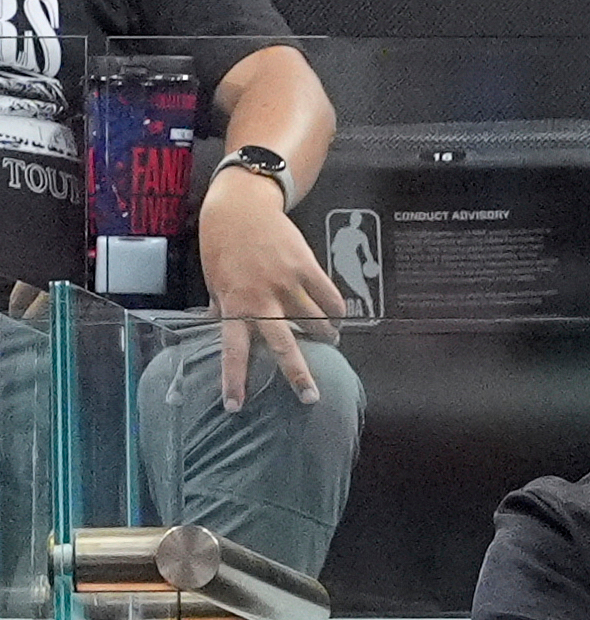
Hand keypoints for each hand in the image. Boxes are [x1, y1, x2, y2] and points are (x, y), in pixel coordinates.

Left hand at [197, 168, 343, 412]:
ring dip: (326, 337)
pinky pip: (330, 298)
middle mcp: (261, 298)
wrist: (241, 205)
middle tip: (311, 398)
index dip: (234, 380)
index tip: (235, 407)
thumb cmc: (222, 242)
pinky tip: (338, 318)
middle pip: (282, 345)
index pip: (232, 350)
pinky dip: (337, 311)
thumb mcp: (215, 277)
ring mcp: (286, 282)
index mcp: (235, 304)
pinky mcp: (306, 266)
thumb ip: (221, 304)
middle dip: (297, 375)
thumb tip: (217, 325)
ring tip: (331, 343)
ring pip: (315, 322)